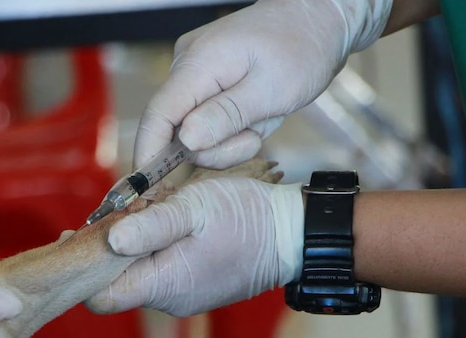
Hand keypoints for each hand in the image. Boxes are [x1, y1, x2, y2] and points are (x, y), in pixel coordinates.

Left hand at [86, 178, 302, 316]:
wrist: (291, 235)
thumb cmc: (246, 219)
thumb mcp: (194, 208)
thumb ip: (151, 225)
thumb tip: (108, 240)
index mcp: (164, 285)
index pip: (100, 297)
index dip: (83, 268)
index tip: (77, 235)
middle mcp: (169, 300)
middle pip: (117, 283)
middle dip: (110, 249)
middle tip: (117, 211)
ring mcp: (183, 296)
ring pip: (139, 275)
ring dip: (135, 246)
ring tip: (149, 212)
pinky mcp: (195, 287)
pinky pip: (161, 272)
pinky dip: (156, 250)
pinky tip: (168, 224)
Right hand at [134, 0, 392, 169]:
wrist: (318, 22)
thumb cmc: (302, 49)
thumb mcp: (273, 90)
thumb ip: (227, 116)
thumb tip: (187, 141)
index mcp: (199, 63)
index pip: (158, 114)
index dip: (149, 154)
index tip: (147, 187)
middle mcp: (187, 66)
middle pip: (177, 130)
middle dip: (215, 148)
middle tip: (255, 137)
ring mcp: (195, 73)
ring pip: (194, 131)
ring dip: (228, 139)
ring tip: (261, 119)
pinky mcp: (206, 82)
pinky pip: (207, 121)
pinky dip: (230, 129)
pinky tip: (254, 115)